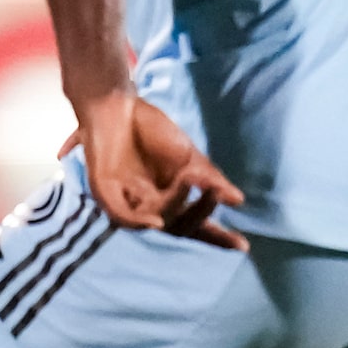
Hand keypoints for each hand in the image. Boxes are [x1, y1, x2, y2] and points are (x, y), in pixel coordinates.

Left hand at [69, 90, 247, 250]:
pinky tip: (156, 224)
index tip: (243, 246)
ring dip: (176, 203)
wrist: (118, 101)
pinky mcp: (104, 191)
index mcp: (169, 201)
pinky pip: (121, 216)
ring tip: (189, 177)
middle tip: (213, 190)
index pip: (195, 225)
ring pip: (156, 219)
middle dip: (200, 212)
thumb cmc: (150, 130)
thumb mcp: (188, 157)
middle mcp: (148, 207)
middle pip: (179, 228)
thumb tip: (237, 200)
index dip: (217, 238)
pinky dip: (138, 222)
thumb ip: (209, 180)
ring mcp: (125, 201)